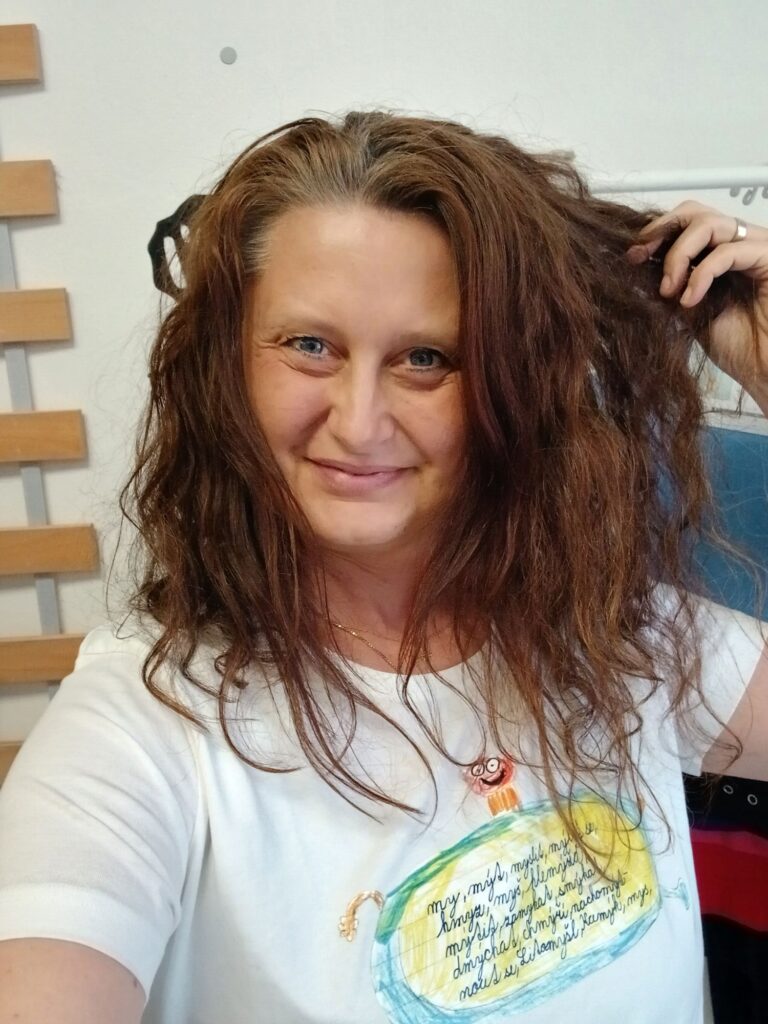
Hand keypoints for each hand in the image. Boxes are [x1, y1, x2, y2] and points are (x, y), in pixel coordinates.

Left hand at [627, 201, 767, 409]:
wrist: (762, 369)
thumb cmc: (735, 346)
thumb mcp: (688, 311)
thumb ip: (670, 285)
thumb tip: (635, 266)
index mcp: (716, 254)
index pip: (683, 223)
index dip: (655, 232)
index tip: (631, 256)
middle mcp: (736, 245)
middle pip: (694, 212)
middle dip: (661, 231)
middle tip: (640, 258)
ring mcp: (753, 248)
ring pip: (709, 224)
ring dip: (678, 255)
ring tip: (668, 290)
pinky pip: (728, 251)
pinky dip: (702, 274)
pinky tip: (689, 300)